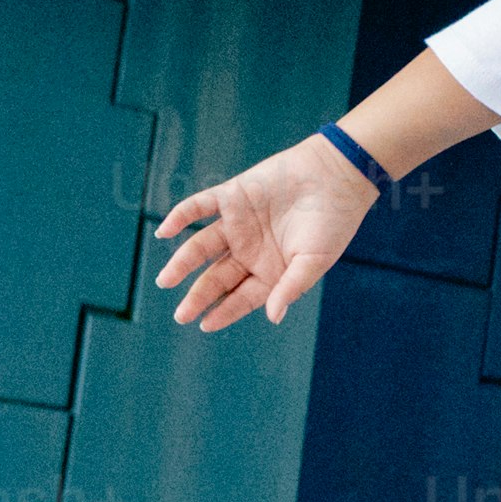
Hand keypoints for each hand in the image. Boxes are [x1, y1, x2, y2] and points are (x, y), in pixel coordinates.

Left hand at [151, 135, 377, 329]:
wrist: (337, 176)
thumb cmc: (333, 223)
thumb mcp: (314, 262)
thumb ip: (290, 288)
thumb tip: (273, 317)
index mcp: (270, 271)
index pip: (241, 297)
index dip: (223, 311)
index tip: (204, 325)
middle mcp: (249, 250)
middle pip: (217, 277)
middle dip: (199, 295)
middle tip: (181, 314)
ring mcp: (238, 223)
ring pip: (202, 246)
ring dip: (182, 263)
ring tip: (165, 280)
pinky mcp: (232, 195)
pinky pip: (199, 206)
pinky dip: (180, 216)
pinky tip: (164, 230)